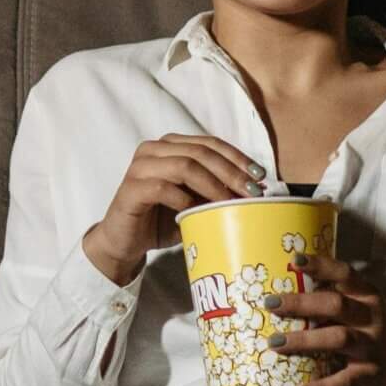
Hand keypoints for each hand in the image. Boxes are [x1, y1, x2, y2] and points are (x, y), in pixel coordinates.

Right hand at [80, 135, 259, 285]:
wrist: (125, 242)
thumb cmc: (161, 219)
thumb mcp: (194, 201)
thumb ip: (214, 190)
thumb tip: (254, 190)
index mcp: (170, 145)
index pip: (210, 143)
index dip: (237, 157)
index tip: (260, 175)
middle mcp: (154, 149)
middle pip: (201, 152)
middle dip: (231, 171)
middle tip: (252, 191)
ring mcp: (140, 167)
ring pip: (184, 166)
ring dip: (213, 185)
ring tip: (231, 203)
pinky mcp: (131, 188)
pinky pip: (163, 188)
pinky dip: (185, 200)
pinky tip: (197, 212)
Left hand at [269, 252, 385, 385]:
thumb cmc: (369, 330)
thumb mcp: (361, 307)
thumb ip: (334, 296)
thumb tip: (284, 285)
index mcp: (368, 295)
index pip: (345, 274)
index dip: (321, 265)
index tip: (295, 260)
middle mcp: (372, 318)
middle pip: (336, 305)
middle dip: (301, 303)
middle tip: (271, 304)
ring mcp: (372, 346)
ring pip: (338, 339)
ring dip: (304, 340)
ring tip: (274, 343)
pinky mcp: (370, 374)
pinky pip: (344, 381)